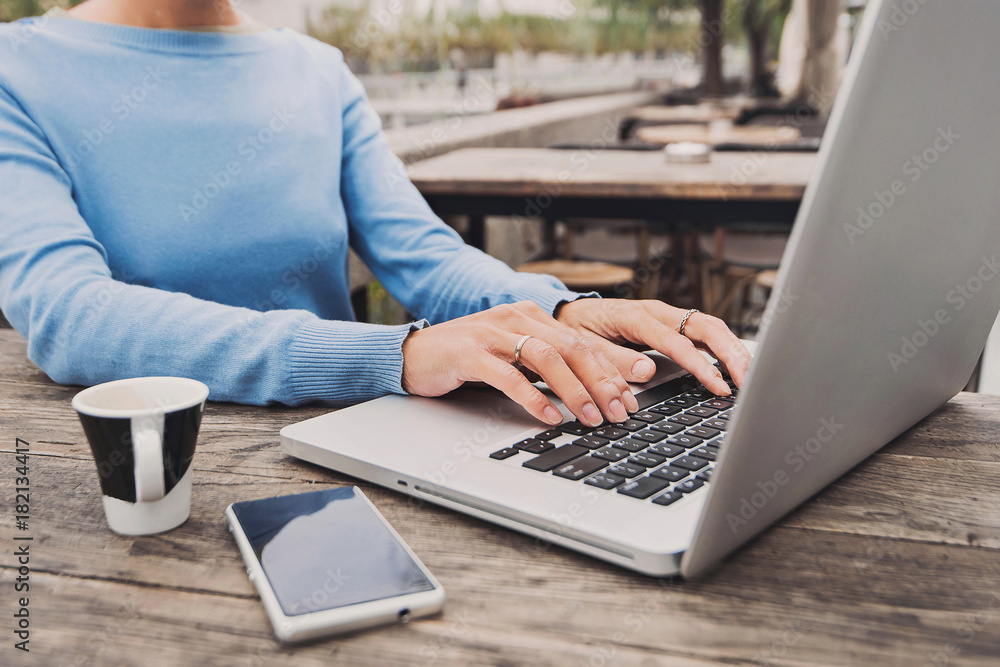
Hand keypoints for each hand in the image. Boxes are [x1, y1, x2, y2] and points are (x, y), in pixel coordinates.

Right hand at [401, 299, 749, 427]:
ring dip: (573, 390)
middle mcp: (517, 318)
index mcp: (532, 316)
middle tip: (620, 412)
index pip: (581, 342)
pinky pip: (508, 375)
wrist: (414, 354)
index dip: (609, 370)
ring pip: (546, 357)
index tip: (630, 398)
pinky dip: (533, 397)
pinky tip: (549, 416)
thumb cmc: (467, 360)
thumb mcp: (513, 358)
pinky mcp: (470, 353)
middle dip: (601, 381)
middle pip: (571, 347)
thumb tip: (590, 394)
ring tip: (590, 417)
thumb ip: (547, 367)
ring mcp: (492, 333)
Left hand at [554, 298, 750, 392]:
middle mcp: (657, 312)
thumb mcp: (585, 348)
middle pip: (705, 326)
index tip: (718, 386)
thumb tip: (647, 371)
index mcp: (635, 316)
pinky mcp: (672, 323)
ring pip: (711, 326)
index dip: (700, 365)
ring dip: (734, 348)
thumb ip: (614, 360)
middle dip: (731, 352)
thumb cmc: (576, 330)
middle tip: (750, 380)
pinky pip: (704, 332)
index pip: (677, 342)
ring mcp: (667, 315)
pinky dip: (724, 346)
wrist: (570, 313)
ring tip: (751, 375)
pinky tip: (736, 365)